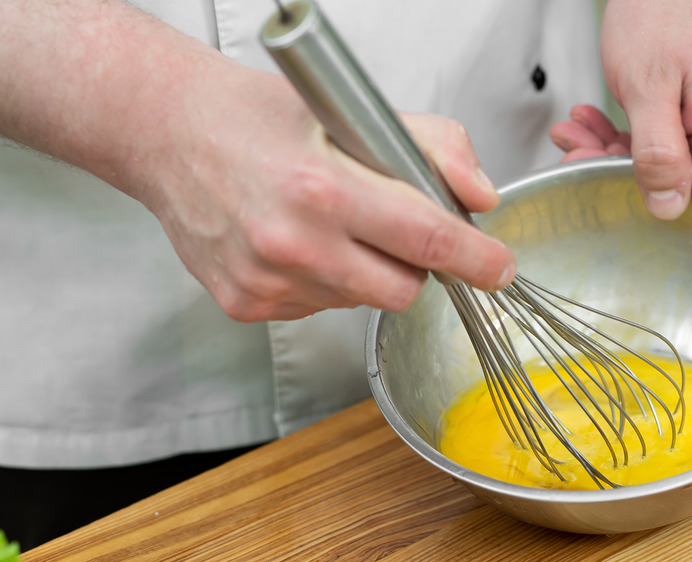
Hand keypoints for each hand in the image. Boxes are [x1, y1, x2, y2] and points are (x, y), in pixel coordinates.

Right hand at [0, 0, 514, 321]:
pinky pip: (318, 307)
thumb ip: (433, 148)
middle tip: (397, 230)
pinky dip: (325, 281)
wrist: (168, 133)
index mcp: (323, 187)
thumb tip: (478, 198)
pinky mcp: (245, 304)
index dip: (475, 259)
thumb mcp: (353, 111)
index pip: (425, 238)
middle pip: (402, 290)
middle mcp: (292, 243)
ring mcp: (266, 281)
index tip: (499, 269)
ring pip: (359, 301)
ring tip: (327, 222)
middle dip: (416, 267)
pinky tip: (296, 242)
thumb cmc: (256, 116)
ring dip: (365, 271)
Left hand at [553, 0, 691, 219]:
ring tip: (573, 137)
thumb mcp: (649, 88)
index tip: (665, 229)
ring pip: (662, 162)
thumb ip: (658, 151)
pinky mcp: (687, 112)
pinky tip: (587, 125)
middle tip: (580, 161)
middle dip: (631, 178)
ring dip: (612, 153)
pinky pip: (655, 140)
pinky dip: (618, 136)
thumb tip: (669, 206)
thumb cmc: (663, 13)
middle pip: (689, 183)